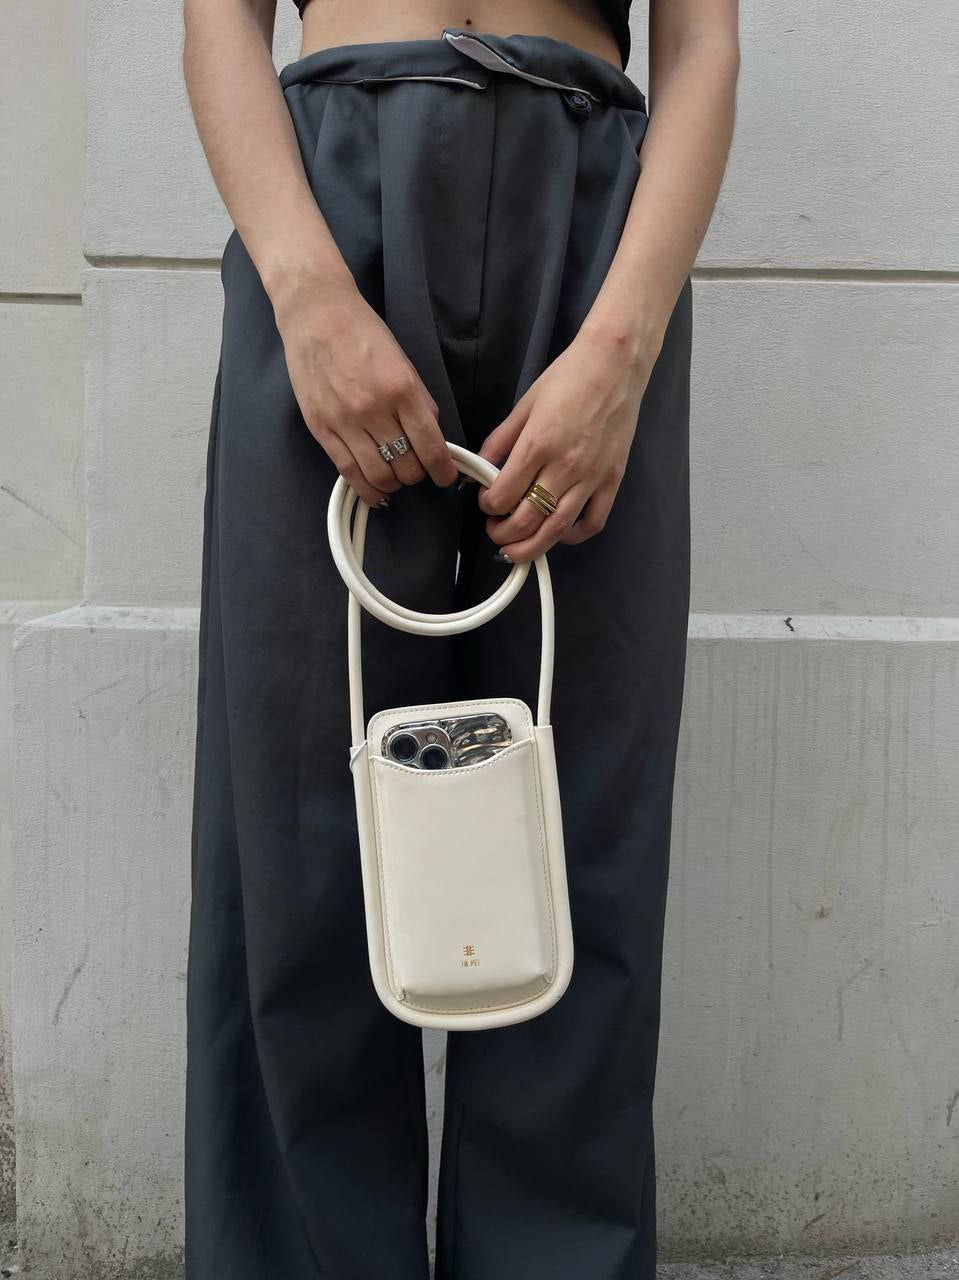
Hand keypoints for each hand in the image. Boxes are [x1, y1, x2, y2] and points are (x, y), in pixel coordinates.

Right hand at [273, 274, 457, 503]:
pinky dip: (367, 489)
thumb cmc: (363, 334)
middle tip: (417, 469)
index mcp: (401, 390)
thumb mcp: (404, 364)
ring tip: (395, 477)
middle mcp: (374, 409)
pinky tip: (375, 492)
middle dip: (417, 475)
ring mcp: (344, 421)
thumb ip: (419, 403)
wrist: (316, 315)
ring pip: (379, 476)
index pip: (430, 446)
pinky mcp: (321, 429)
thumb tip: (432, 439)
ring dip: (394, 484)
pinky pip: (348, 472)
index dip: (443, 471)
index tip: (447, 478)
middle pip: (406, 467)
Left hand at [476, 324, 657, 561]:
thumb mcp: (525, 405)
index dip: (487, 506)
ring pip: (557, 529)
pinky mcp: (612, 480)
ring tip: (516, 550)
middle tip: (494, 531)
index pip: (503, 495)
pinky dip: (574, 536)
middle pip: (527, 520)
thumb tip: (481, 467)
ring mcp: (591, 476)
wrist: (615, 364)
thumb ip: (501, 440)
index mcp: (538, 445)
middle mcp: (564, 466)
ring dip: (531, 547)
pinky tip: (558, 533)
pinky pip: (593, 522)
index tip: (485, 502)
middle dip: (503, 534)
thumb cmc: (569, 377)